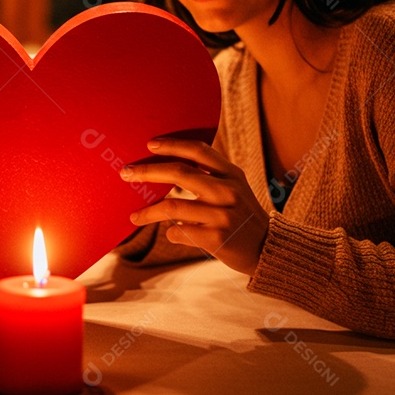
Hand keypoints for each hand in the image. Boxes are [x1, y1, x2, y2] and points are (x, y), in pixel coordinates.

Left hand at [121, 137, 269, 275]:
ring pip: (172, 207)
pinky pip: (179, 232)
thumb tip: (167, 166)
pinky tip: (173, 234)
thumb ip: (210, 175)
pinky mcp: (217, 238)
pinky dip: (171, 233)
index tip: (150, 144)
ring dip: (148, 213)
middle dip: (147, 171)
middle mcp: (228, 191)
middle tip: (126, 173)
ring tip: (134, 216)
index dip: (172, 144)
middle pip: (178, 173)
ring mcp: (223, 215)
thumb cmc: (242, 216)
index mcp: (232, 174)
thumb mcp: (235, 188)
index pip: (198, 151)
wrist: (268, 250)